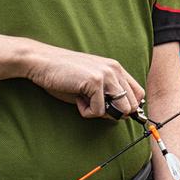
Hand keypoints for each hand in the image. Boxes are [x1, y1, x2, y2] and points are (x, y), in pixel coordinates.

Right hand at [24, 43, 143, 118]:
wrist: (41, 62)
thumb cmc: (63, 75)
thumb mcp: (90, 86)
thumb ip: (107, 97)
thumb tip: (119, 116)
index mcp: (116, 68)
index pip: (138, 94)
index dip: (127, 108)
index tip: (110, 111)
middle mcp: (115, 69)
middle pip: (131, 106)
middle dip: (113, 113)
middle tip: (93, 106)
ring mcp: (107, 74)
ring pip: (121, 110)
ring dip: (102, 113)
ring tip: (85, 101)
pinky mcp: (95, 81)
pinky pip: (99, 111)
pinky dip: (86, 112)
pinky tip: (76, 98)